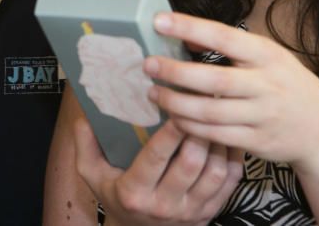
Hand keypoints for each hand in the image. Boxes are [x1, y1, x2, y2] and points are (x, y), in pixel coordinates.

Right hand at [74, 118, 241, 225]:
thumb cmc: (116, 196)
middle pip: (191, 163)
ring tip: (218, 115)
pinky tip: (229, 138)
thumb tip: (84, 115)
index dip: (170, 132)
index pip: (156, 158)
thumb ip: (86, 145)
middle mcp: (165, 205)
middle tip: (203, 104)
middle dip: (199, 131)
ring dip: (219, 142)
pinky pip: (230, 184)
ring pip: (216, 173)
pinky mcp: (209, 214)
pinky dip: (233, 159)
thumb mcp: (92, 175)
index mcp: (135, 192)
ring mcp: (191, 212)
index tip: (177, 107)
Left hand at [146, 12, 318, 174]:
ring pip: (210, 112)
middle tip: (148, 65)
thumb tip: (187, 35)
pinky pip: (215, 135)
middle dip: (175, 72)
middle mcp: (267, 85)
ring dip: (176, 103)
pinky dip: (190, 127)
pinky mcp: (257, 142)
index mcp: (268, 56)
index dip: (190, 27)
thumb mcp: (270, 57)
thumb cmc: (288, 86)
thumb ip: (232, 47)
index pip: (224, 37)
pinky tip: (174, 117)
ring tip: (153, 93)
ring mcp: (263, 116)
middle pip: (213, 80)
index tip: (159, 20)